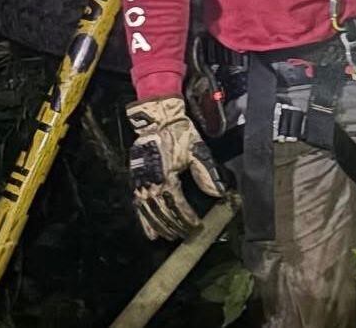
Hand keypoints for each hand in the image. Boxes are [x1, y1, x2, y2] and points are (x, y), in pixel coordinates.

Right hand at [125, 95, 225, 239]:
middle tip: (186, 235)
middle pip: (163, 213)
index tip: (196, 226)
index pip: (177, 205)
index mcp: (166, 177)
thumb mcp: (197, 150)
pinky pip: (139, 207)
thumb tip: (219, 193)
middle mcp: (150, 184)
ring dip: (161, 227)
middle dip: (175, 226)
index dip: (187, 218)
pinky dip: (145, 222)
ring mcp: (141, 184)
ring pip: (150, 213)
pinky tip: (151, 232)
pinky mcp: (136, 181)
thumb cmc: (178, 134)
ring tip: (171, 236)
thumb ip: (207, 173)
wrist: (157, 120)